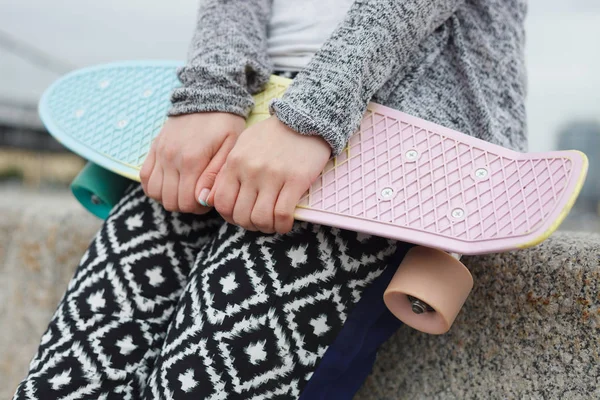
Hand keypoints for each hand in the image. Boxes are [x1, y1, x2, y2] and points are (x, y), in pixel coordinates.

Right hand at [140, 112, 244, 213]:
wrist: (208, 96)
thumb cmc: (225, 124)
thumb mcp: (230, 148)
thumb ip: (215, 175)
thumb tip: (203, 199)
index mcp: (192, 160)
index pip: (187, 202)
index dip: (198, 207)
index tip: (207, 199)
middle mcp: (171, 158)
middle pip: (170, 201)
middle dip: (185, 205)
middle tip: (197, 196)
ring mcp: (159, 153)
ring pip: (154, 193)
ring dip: (169, 197)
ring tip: (184, 190)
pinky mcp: (153, 148)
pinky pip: (144, 177)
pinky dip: (154, 186)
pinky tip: (170, 183)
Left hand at [207, 116, 330, 233]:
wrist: (304, 118)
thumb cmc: (272, 136)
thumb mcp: (242, 147)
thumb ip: (225, 172)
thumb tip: (209, 199)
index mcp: (234, 162)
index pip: (222, 203)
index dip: (230, 217)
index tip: (241, 217)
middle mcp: (250, 170)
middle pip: (241, 215)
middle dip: (249, 225)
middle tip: (259, 222)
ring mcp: (273, 176)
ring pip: (261, 219)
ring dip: (266, 228)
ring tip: (272, 223)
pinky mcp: (295, 180)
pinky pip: (283, 215)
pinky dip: (283, 225)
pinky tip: (285, 223)